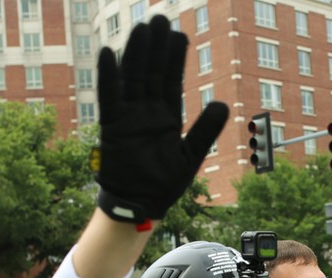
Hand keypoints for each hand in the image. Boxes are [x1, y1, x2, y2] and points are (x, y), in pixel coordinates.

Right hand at [96, 16, 228, 223]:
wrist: (140, 205)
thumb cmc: (164, 184)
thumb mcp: (190, 156)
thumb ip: (205, 131)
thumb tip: (223, 104)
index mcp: (167, 117)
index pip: (171, 81)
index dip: (175, 58)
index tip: (180, 34)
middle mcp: (147, 112)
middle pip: (151, 72)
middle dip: (156, 47)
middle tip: (161, 18)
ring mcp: (128, 117)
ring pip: (132, 78)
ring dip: (136, 54)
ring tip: (141, 28)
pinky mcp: (112, 126)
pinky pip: (109, 97)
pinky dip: (108, 77)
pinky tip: (108, 53)